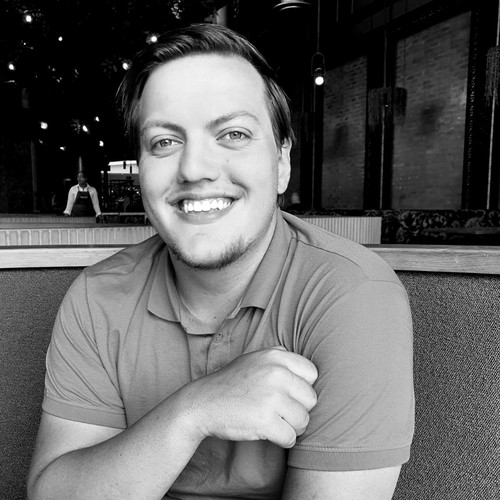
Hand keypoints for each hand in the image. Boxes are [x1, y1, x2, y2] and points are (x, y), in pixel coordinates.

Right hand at [184, 347, 317, 448]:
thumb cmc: (232, 383)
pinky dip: (283, 440)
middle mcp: (276, 373)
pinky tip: (268, 433)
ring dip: (291, 427)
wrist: (202, 402)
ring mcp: (271, 397)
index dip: (302, 387)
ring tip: (273, 421)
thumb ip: (280, 359)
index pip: (312, 373)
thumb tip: (310, 371)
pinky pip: (291, 438)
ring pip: (303, 421)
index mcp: (275, 356)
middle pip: (311, 399)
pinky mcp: (265, 421)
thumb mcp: (255, 359)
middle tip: (279, 412)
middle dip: (298, 409)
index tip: (287, 394)